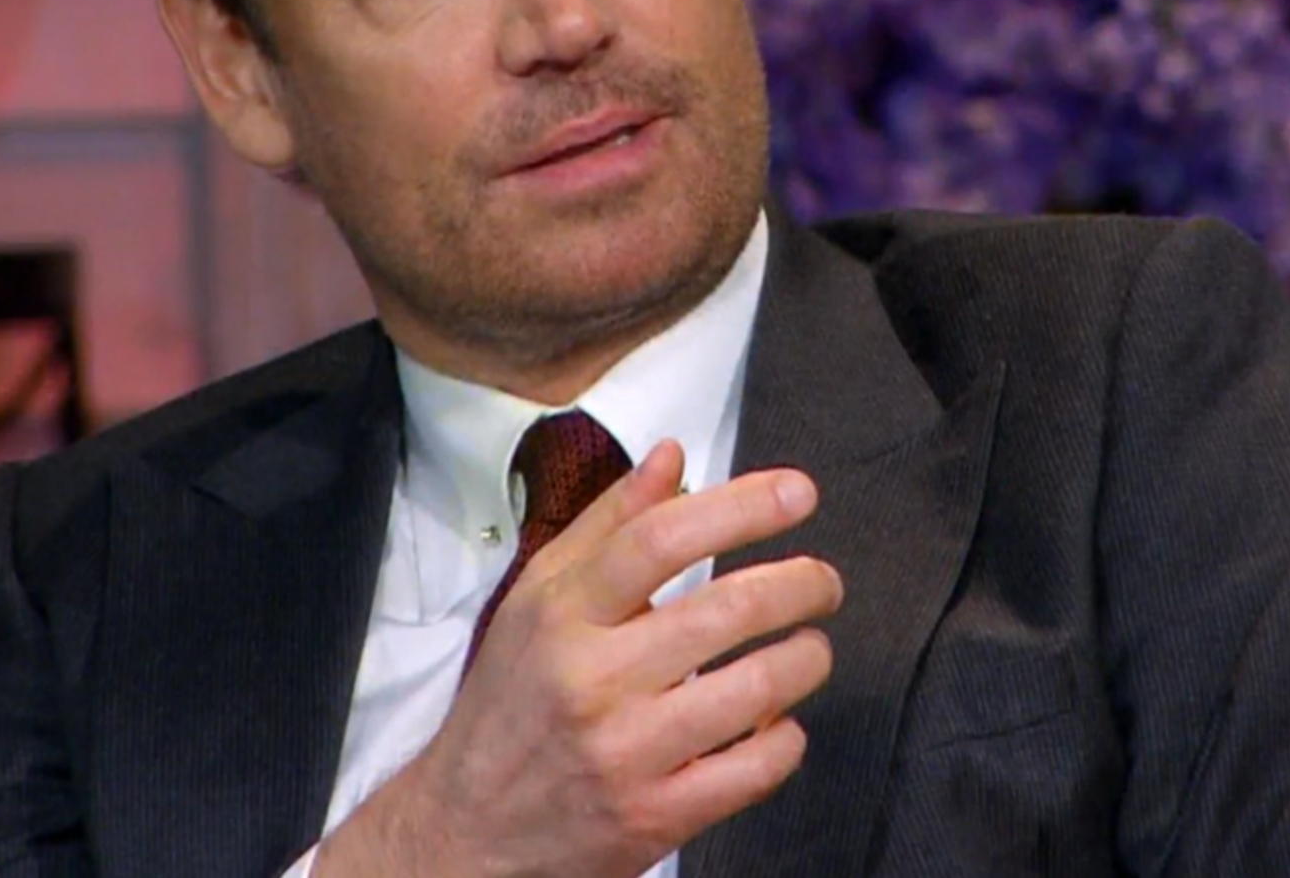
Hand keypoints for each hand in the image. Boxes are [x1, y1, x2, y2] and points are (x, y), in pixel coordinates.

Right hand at [317, 440, 841, 877]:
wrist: (467, 832)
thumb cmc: (510, 704)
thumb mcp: (538, 600)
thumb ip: (609, 524)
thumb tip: (673, 456)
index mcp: (561, 615)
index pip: (660, 540)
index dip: (741, 507)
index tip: (797, 493)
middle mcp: (593, 680)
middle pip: (725, 610)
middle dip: (800, 583)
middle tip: (821, 580)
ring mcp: (627, 753)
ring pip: (757, 688)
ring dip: (807, 656)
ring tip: (810, 645)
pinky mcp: (656, 817)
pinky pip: (757, 767)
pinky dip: (786, 735)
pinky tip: (777, 718)